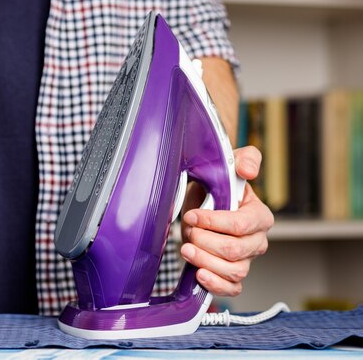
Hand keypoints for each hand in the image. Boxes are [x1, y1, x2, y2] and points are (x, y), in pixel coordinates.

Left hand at [179, 146, 273, 295]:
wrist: (203, 205)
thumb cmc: (217, 186)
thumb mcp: (229, 165)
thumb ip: (244, 159)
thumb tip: (248, 170)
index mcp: (260, 216)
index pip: (240, 225)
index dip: (213, 222)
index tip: (191, 215)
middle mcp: (258, 241)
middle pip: (234, 250)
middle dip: (205, 241)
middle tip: (188, 230)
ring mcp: (247, 260)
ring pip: (233, 271)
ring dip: (204, 261)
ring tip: (186, 249)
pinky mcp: (233, 275)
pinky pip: (232, 288)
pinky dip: (215, 284)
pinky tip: (199, 274)